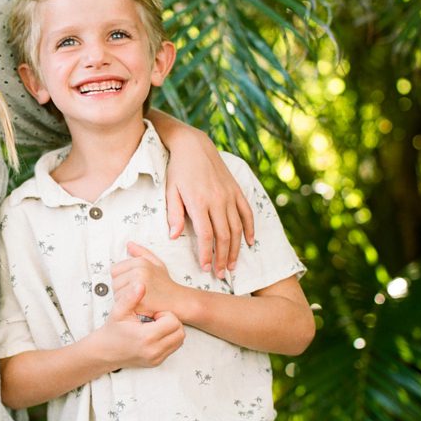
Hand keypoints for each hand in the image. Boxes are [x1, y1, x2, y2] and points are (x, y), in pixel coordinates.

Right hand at [100, 282, 184, 369]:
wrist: (105, 351)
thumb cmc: (112, 330)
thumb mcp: (118, 311)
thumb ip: (130, 297)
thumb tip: (141, 284)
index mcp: (146, 337)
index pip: (173, 322)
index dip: (165, 313)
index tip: (153, 313)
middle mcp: (153, 351)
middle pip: (180, 332)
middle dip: (171, 322)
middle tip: (155, 319)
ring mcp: (156, 358)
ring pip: (180, 340)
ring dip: (172, 330)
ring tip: (156, 326)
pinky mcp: (157, 362)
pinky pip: (173, 348)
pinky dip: (169, 339)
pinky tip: (155, 333)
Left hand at [111, 243, 188, 318]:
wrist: (179, 300)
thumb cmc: (166, 284)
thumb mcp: (156, 264)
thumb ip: (141, 252)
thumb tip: (128, 244)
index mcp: (141, 262)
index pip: (114, 270)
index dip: (120, 278)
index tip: (129, 283)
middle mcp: (139, 271)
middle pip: (114, 282)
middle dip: (121, 289)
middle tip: (134, 293)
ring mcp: (139, 285)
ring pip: (117, 294)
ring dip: (123, 299)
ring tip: (136, 299)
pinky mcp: (140, 299)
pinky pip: (124, 303)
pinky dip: (128, 306)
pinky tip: (138, 305)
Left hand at [164, 128, 253, 276]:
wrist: (194, 146)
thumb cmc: (177, 170)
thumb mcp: (170, 191)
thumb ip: (173, 214)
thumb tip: (174, 237)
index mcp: (199, 203)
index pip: (206, 236)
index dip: (207, 255)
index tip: (205, 268)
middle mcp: (217, 201)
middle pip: (224, 236)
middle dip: (222, 258)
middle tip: (220, 274)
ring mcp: (229, 196)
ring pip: (237, 228)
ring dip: (236, 249)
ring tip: (232, 265)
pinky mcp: (237, 191)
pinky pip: (247, 213)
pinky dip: (250, 229)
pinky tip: (249, 242)